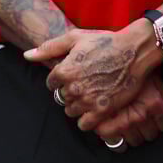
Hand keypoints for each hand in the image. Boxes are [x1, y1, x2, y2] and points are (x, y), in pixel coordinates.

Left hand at [24, 23, 155, 130]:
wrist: (135, 50)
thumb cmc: (106, 41)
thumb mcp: (76, 37)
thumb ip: (49, 48)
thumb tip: (27, 55)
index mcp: (64, 70)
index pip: (52, 84)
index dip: (63, 78)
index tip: (77, 73)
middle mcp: (73, 87)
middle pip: (62, 98)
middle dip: (71, 91)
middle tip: (88, 81)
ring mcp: (87, 100)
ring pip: (72, 111)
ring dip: (80, 104)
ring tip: (94, 91)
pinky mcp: (102, 110)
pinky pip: (84, 124)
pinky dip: (88, 118)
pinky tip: (96, 106)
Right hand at [93, 73, 162, 148]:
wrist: (103, 67)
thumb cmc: (132, 71)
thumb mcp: (155, 81)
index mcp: (153, 104)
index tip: (157, 115)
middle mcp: (140, 116)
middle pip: (152, 135)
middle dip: (149, 127)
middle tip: (142, 116)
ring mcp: (122, 124)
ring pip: (136, 141)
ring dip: (135, 134)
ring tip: (130, 121)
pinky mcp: (105, 129)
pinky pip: (118, 145)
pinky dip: (119, 141)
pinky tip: (119, 131)